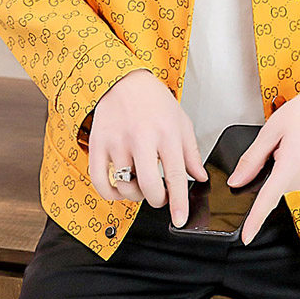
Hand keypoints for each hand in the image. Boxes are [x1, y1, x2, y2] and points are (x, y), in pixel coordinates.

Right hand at [86, 69, 208, 228]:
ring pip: (124, 186)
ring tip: (140, 183)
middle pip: (148, 186)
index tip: (180, 219)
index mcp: (166, 132)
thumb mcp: (181, 121)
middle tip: (159, 196)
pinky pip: (100, 181)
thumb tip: (200, 177)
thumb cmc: (154, 100)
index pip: (175, 176)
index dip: (178, 202)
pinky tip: (119, 187)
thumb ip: (191, 152)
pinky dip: (110, 193)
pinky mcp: (98, 144)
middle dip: (156, 200)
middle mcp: (142, 138)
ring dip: (134, 194)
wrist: (124, 80)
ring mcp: (118, 142)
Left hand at [226, 91, 299, 244]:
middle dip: (264, 169)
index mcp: (292, 164)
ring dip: (274, 166)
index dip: (255, 219)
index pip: (269, 198)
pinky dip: (282, 167)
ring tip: (285, 142)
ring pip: (277, 182)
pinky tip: (290, 148)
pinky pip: (287, 178)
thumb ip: (252, 159)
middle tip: (274, 143)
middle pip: (270, 186)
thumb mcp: (270, 131)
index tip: (246, 236)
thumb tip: (237, 180)